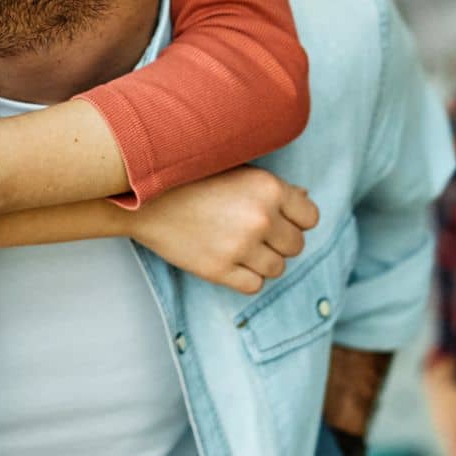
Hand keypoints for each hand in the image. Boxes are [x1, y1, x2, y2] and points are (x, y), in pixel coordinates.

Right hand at [128, 166, 317, 293]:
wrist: (145, 198)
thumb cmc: (192, 178)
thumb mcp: (236, 170)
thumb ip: (272, 187)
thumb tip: (305, 200)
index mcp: (268, 188)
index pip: (310, 218)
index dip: (296, 219)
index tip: (278, 218)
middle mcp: (260, 218)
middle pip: (296, 246)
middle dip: (279, 241)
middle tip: (254, 232)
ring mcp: (240, 246)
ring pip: (278, 268)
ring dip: (263, 260)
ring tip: (239, 245)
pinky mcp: (220, 270)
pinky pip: (254, 285)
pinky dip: (246, 276)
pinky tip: (229, 259)